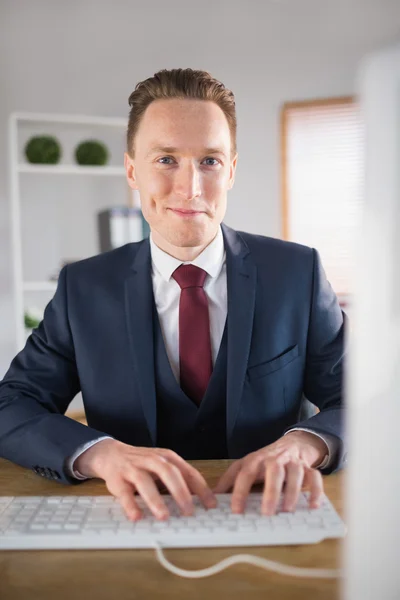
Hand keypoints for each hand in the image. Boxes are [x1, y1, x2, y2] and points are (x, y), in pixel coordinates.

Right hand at [74, 439, 216, 520]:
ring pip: (145, 481)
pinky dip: (131, 505)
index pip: (188, 472)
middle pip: (168, 473)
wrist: (111, 454)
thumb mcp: (163, 466)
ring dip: (155, 500)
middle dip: (180, 492)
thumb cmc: (143, 464)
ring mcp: (133, 468)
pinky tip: (137, 517)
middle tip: (189, 511)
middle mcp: (151, 460)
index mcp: (167, 457)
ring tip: (164, 516)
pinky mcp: (117, 479)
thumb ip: (179, 479)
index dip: (200, 488)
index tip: (210, 504)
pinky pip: (124, 493)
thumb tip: (202, 500)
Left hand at [213, 431, 326, 514]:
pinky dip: (316, 491)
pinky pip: (315, 477)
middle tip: (266, 513)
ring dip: (293, 492)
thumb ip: (230, 480)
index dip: (240, 491)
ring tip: (287, 510)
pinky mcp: (308, 468)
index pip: (246, 473)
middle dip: (270, 492)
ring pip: (296, 474)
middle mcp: (275, 460)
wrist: (291, 444)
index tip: (236, 510)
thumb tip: (213, 496)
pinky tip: (313, 506)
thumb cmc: (265, 460)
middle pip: (274, 472)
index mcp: (256, 460)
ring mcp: (293, 463)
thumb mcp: (244, 465)